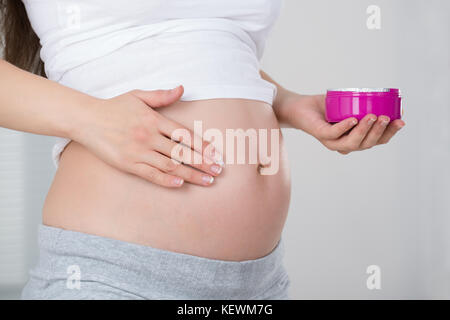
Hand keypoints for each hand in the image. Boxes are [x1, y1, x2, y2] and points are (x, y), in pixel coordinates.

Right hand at [74, 86, 223, 186]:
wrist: (86, 119)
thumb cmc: (114, 107)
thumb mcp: (138, 96)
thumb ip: (162, 95)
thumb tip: (182, 88)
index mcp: (154, 119)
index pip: (185, 134)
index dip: (202, 145)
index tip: (216, 154)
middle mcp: (148, 136)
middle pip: (182, 153)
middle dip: (203, 163)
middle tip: (218, 171)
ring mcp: (138, 151)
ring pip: (170, 166)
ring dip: (191, 174)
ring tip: (208, 180)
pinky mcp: (128, 164)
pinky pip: (150, 174)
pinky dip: (166, 180)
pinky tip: (180, 184)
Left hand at [282, 94, 404, 153]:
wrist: (300, 107)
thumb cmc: (325, 107)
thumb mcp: (349, 105)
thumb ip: (364, 104)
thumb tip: (387, 95)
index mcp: (355, 139)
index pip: (376, 140)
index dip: (390, 133)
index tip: (401, 120)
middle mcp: (344, 144)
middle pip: (367, 144)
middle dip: (380, 131)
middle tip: (387, 117)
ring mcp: (331, 141)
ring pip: (352, 143)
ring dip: (365, 131)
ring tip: (374, 117)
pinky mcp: (320, 134)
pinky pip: (334, 134)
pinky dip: (345, 127)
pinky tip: (353, 119)